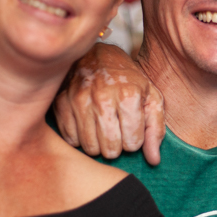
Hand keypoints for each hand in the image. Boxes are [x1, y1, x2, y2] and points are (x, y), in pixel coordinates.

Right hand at [53, 43, 164, 164]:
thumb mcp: (151, 99)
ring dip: (98, 143)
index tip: (131, 127)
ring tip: (102, 128)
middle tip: (116, 130)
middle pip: (110, 149)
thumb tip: (154, 161)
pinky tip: (86, 125)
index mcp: (129, 95)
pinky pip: (70, 139)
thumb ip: (155, 130)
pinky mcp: (61, 103)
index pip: (132, 143)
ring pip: (90, 147)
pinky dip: (79, 138)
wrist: (99, 56)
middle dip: (116, 145)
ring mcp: (79, 100)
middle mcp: (103, 97)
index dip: (134, 140)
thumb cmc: (128, 81)